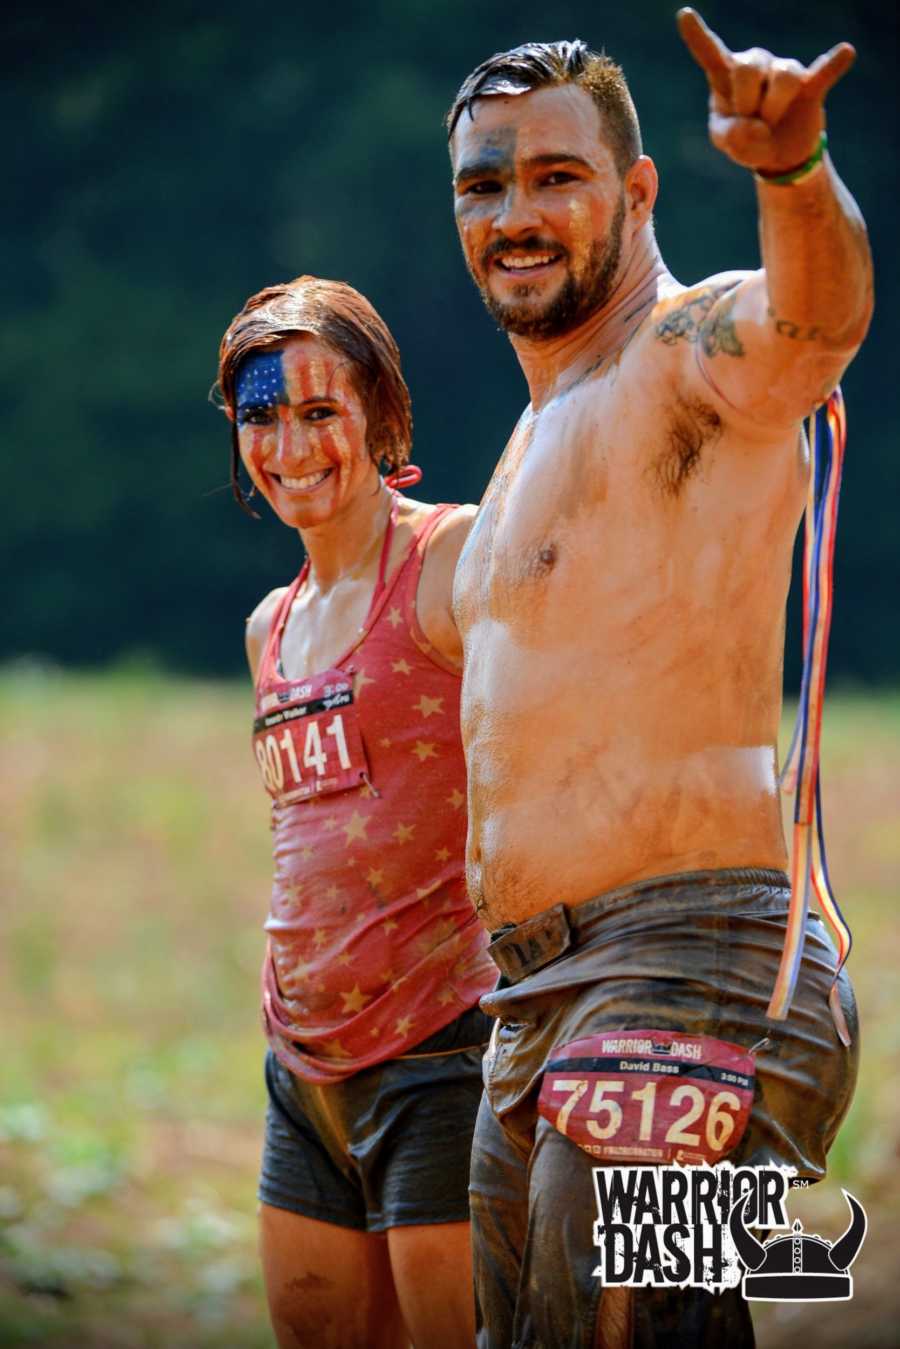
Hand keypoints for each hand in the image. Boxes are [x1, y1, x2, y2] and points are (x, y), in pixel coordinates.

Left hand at [677, 7, 854, 174]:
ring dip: (774, 111)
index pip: (711, 54)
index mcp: (727, 77)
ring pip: (782, 79)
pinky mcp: (811, 85)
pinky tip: (845, 53)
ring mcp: (784, 72)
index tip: (684, 16)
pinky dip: (833, 64)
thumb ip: (730, 136)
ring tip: (771, 124)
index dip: (698, 36)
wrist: (778, 154)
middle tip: (750, 123)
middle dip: (747, 103)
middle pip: (749, 67)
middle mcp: (756, 65)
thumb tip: (752, 128)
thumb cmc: (746, 138)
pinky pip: (823, 71)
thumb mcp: (729, 142)